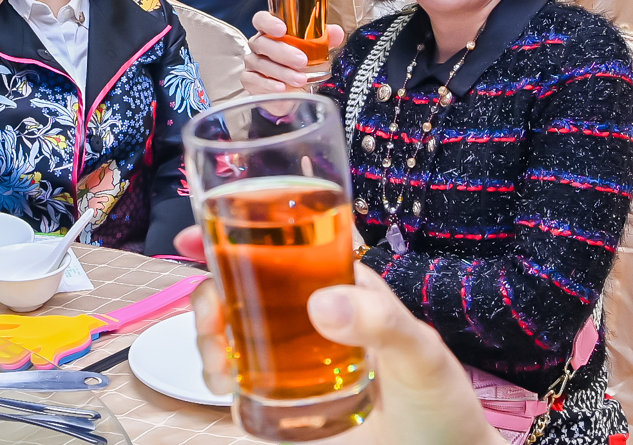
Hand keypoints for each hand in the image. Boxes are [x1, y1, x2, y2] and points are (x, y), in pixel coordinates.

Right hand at [176, 227, 501, 444]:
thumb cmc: (439, 403)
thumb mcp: (420, 355)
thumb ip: (382, 324)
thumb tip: (321, 303)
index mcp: (342, 284)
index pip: (284, 243)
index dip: (234, 230)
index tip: (193, 236)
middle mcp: (309, 310)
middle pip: (241, 283)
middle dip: (208, 292)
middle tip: (209, 319)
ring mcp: (291, 351)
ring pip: (229, 325)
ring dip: (206, 334)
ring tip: (219, 363)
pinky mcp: (280, 391)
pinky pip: (235, 371)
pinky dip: (214, 370)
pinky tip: (223, 384)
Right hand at [242, 11, 343, 94]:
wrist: (295, 92)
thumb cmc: (302, 65)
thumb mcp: (316, 51)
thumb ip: (325, 39)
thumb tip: (336, 32)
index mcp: (271, 32)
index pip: (261, 20)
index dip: (268, 22)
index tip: (282, 29)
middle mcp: (259, 44)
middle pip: (261, 42)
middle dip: (282, 52)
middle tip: (302, 60)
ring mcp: (252, 62)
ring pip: (260, 63)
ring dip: (282, 71)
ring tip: (301, 79)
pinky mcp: (250, 81)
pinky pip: (254, 80)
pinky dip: (268, 84)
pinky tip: (282, 87)